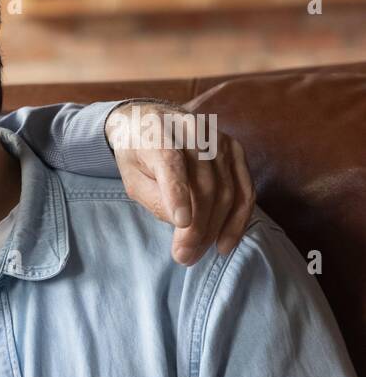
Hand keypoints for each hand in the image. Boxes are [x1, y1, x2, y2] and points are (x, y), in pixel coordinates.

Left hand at [106, 101, 255, 265]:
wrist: (152, 119)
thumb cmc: (138, 153)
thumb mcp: (130, 176)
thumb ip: (152, 197)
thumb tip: (182, 223)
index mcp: (160, 135)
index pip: (172, 165)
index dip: (179, 195)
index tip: (181, 225)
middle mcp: (194, 133)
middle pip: (205, 186)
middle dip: (197, 228)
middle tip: (184, 257)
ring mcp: (219, 139)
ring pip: (227, 191)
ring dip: (216, 229)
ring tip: (199, 254)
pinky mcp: (235, 149)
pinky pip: (245, 188)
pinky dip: (239, 218)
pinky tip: (226, 241)